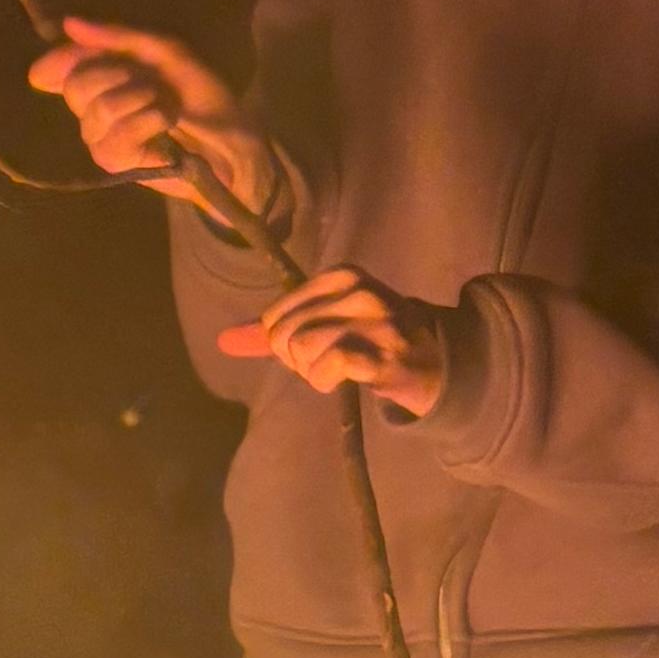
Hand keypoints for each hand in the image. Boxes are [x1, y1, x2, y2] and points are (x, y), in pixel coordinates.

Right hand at [30, 14, 280, 231]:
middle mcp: (93, 106)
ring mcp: (99, 136)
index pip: (61, 66)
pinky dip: (149, 121)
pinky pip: (116, 134)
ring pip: (101, 108)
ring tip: (167, 108)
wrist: (232, 142)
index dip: (63, 58)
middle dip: (121, 75)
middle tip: (152, 84)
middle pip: (77, 84)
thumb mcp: (167, 55)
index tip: (82, 53)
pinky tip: (165, 128)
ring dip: (144, 100)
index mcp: (103, 77)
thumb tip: (69, 23)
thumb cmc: (203, 98)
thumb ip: (119, 38)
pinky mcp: (112, 161)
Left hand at [220, 266, 451, 416]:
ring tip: (339, 370)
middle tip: (327, 362)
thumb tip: (223, 340)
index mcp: (341, 276)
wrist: (435, 363)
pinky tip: (344, 380)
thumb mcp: (324, 322)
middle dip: (296, 359)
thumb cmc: (373, 340)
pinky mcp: (382, 353)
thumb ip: (272, 331)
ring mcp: (373, 321)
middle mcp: (358, 291)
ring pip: (303, 350)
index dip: (283, 341)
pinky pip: (328, 366)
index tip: (315, 346)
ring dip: (312, 373)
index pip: (275, 314)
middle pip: (284, 333)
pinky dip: (326, 382)